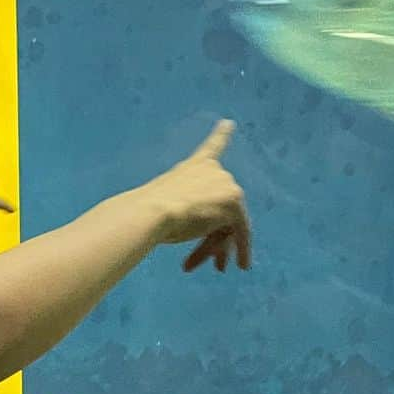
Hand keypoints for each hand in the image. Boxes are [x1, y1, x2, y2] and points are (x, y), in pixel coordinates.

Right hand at [139, 120, 250, 272]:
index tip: (229, 123)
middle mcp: (215, 171)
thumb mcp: (169, 204)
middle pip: (221, 209)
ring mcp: (227, 186)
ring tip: (215, 270)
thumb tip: (201, 231)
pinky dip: (242, 250)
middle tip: (209, 263)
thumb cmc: (149, 210)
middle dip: (213, 238)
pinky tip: (244, 265)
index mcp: (194, 166)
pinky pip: (241, 232)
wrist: (153, 212)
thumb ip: (188, 210)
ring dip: (217, 249)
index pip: (211, 148)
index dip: (221, 134)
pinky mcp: (233, 205)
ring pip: (227, 224)